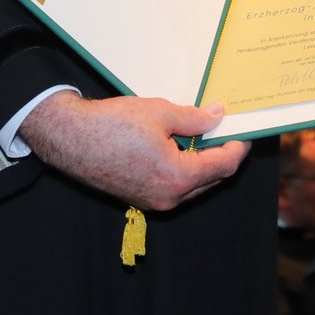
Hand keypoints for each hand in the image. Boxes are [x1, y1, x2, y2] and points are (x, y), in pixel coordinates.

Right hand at [18, 92, 250, 209]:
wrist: (69, 138)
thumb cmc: (111, 125)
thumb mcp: (161, 112)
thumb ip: (195, 119)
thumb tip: (217, 117)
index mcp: (178, 178)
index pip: (224, 166)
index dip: (238, 147)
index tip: (244, 132)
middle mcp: (169, 197)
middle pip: (212, 179)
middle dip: (222, 155)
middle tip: (226, 130)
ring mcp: (154, 202)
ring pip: (193, 186)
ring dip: (203, 163)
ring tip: (204, 135)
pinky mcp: (141, 198)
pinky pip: (174, 187)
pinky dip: (184, 170)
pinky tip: (181, 147)